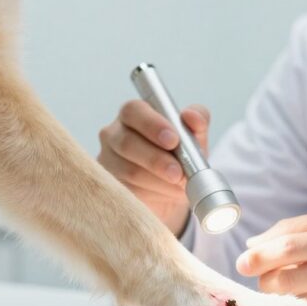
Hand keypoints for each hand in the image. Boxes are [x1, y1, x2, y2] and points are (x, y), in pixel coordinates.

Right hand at [97, 100, 210, 236]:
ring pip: (129, 171)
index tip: (174, 140)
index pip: (134, 111)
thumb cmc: (180, 154)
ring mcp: (108, 161)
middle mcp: (114, 134)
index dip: (152, 125)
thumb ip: (198, 119)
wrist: (172, 188)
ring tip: (179, 186)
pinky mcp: (109, 186)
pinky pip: (128, 192)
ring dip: (159, 181)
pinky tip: (166, 194)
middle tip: (178, 172)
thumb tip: (191, 116)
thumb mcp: (194, 135)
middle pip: (127, 142)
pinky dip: (152, 194)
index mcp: (134, 114)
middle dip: (156, 159)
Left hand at [236, 207, 306, 305]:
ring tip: (281, 289)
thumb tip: (255, 243)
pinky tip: (303, 302)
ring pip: (298, 293)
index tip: (243, 261)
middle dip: (264, 276)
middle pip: (287, 267)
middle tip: (257, 278)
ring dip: (280, 294)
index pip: (288, 238)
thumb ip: (301, 230)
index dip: (260, 252)